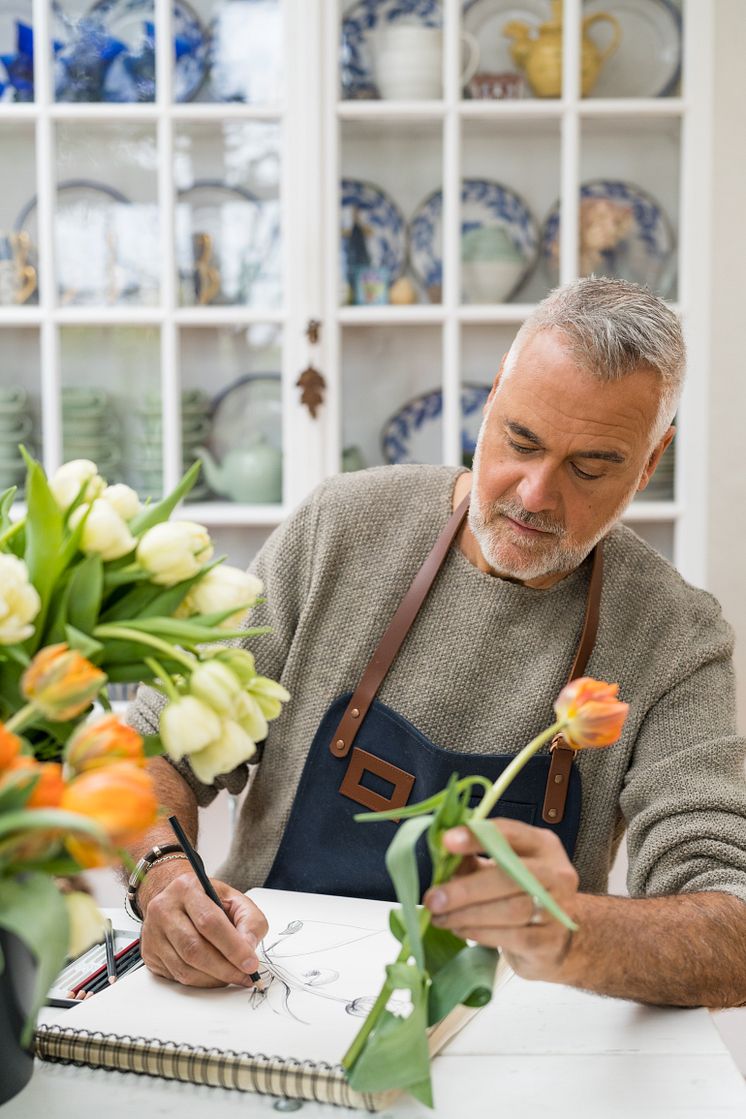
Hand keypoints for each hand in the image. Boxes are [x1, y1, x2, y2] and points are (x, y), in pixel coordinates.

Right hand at [140, 866, 267, 987]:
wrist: (176, 899)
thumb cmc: (208, 900)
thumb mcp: (235, 900)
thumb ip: (250, 921)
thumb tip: (249, 948)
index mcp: (186, 888)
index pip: (210, 922)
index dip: (233, 947)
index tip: (251, 963)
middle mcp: (164, 909)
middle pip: (194, 948)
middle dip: (224, 968)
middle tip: (245, 976)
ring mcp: (152, 932)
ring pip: (184, 967)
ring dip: (213, 979)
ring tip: (231, 976)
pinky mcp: (149, 953)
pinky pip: (176, 976)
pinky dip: (199, 982)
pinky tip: (213, 975)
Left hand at [423, 818, 579, 980]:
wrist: (559, 939)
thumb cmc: (521, 894)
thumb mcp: (501, 869)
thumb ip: (474, 860)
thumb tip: (442, 858)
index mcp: (542, 845)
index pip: (510, 833)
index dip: (477, 837)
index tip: (447, 842)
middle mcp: (556, 873)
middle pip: (508, 877)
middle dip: (465, 889)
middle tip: (434, 899)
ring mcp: (557, 909)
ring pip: (509, 910)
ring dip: (467, 915)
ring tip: (440, 917)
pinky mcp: (550, 941)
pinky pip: (510, 937)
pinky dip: (479, 933)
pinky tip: (460, 930)